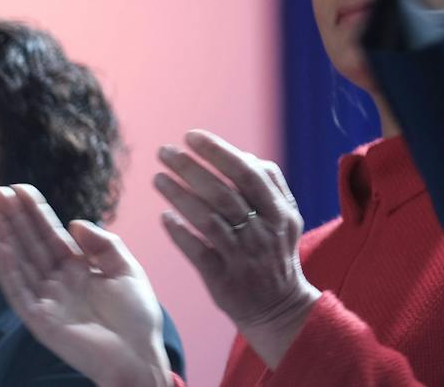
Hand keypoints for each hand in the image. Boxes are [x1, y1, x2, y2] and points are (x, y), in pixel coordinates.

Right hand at [0, 185, 171, 386]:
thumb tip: (74, 223)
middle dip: (14, 217)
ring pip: (21, 261)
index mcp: (78, 267)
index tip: (20, 187)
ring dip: (5, 236)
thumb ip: (103, 244)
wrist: (140, 353)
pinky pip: (21, 291)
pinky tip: (3, 246)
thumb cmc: (137, 315)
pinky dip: (11, 269)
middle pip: (31, 243)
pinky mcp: (41, 319)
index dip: (36, 212)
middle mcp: (58, 280)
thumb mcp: (126, 269)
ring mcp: (46, 299)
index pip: (51, 234)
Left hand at [155, 131, 318, 368]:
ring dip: (179, 195)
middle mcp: (262, 230)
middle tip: (165, 151)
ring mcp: (242, 255)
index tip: (192, 136)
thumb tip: (245, 155)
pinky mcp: (223, 278)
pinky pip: (197, 251)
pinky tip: (164, 217)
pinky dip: (179, 232)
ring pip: (207, 219)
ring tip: (157, 178)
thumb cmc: (276, 254)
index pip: (247, 172)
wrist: (278, 307)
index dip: (219, 151)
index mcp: (280, 211)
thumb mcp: (286, 219)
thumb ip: (271, 186)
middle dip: (192, 168)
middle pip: (223, 192)